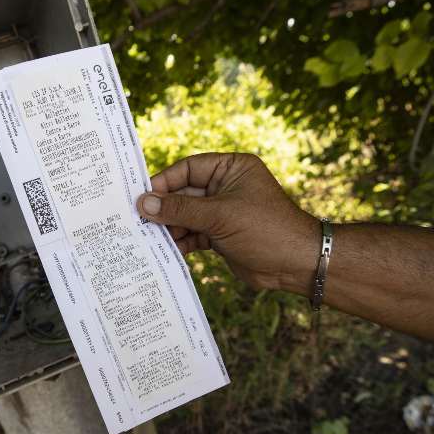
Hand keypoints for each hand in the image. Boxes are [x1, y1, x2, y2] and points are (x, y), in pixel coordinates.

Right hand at [136, 152, 318, 293]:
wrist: (296, 264)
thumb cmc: (266, 229)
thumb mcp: (220, 216)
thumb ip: (180, 209)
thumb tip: (144, 203)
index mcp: (231, 169)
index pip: (188, 169)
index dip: (164, 182)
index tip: (141, 196)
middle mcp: (225, 187)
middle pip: (183, 193)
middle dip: (163, 208)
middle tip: (136, 220)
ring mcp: (222, 212)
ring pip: (186, 216)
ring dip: (169, 227)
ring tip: (146, 237)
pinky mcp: (220, 234)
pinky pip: (193, 234)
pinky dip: (180, 242)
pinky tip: (164, 250)